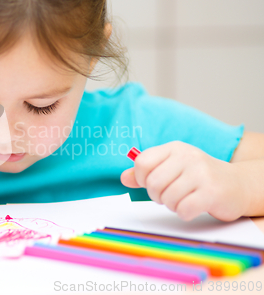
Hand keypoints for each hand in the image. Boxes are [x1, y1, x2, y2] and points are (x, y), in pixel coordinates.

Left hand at [121, 141, 248, 221]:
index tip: (151, 183)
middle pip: (152, 182)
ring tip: (183, 199)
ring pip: (167, 198)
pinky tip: (193, 207)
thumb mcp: (172, 167)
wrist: (238, 185)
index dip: (141, 178)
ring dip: (172, 205)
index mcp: (174, 148)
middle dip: (157, 195)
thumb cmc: (199, 177)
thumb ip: (147, 172)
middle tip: (169, 195)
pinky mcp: (212, 192)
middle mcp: (187, 157)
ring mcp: (201, 174)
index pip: (142, 162)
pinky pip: (183, 209)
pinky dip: (184, 213)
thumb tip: (124, 177)